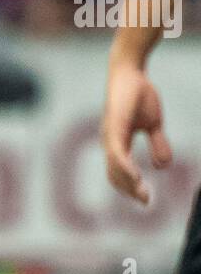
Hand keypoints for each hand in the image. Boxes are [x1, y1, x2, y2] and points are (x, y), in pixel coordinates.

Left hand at [102, 61, 171, 203]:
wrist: (131, 71)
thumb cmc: (139, 95)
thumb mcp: (154, 123)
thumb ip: (157, 144)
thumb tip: (162, 166)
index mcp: (117, 143)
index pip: (119, 172)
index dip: (130, 187)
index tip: (146, 200)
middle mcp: (110, 141)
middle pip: (114, 175)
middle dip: (129, 190)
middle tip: (146, 201)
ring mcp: (110, 134)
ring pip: (114, 167)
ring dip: (128, 183)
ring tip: (143, 194)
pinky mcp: (114, 126)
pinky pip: (117, 153)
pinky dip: (125, 167)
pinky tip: (136, 176)